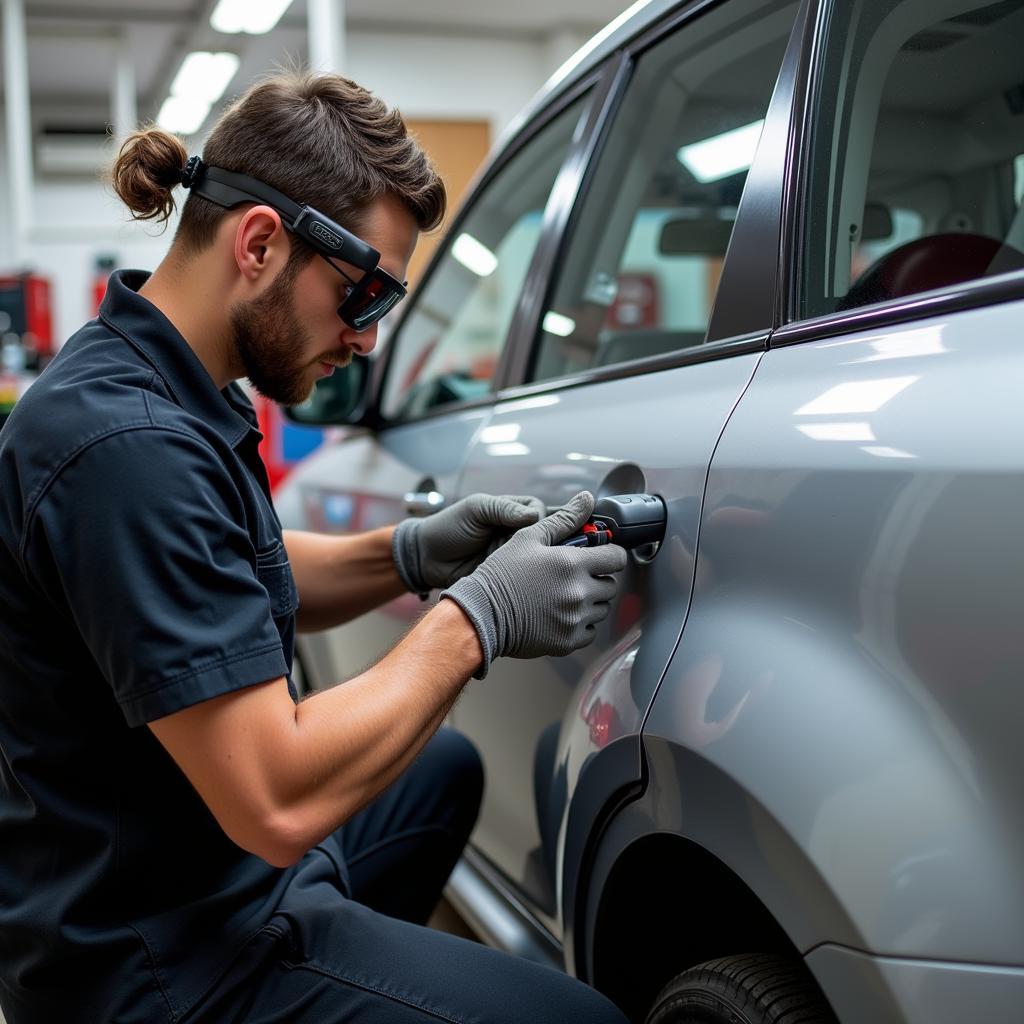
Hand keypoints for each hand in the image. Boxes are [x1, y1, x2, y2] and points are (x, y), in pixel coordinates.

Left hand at [392, 493, 545, 593]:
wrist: (426, 558)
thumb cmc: (449, 526)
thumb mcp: (476, 510)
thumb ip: (504, 509)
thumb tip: (535, 515)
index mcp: (511, 512)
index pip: (541, 512)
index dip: (542, 520)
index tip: (536, 528)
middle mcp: (516, 533)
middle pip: (544, 536)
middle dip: (545, 543)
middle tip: (540, 551)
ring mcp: (512, 555)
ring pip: (537, 558)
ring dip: (537, 562)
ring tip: (532, 567)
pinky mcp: (507, 576)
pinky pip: (524, 577)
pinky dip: (526, 579)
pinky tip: (526, 581)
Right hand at [440, 491, 627, 676]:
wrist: (481, 614)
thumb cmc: (502, 574)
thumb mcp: (529, 538)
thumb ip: (563, 519)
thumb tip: (586, 499)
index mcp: (572, 564)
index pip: (616, 558)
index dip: (610, 554)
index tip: (600, 557)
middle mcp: (579, 593)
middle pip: (611, 585)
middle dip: (597, 578)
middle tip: (574, 577)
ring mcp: (575, 619)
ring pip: (602, 609)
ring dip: (590, 601)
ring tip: (564, 596)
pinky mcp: (568, 641)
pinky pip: (590, 631)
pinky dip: (581, 624)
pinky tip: (561, 615)